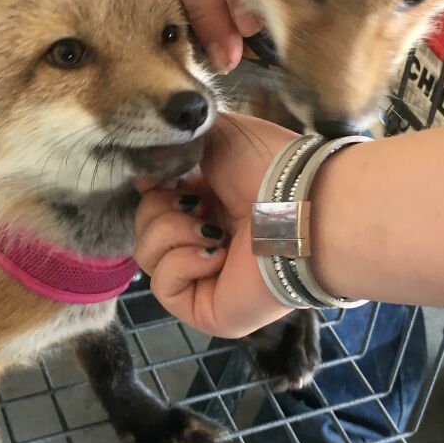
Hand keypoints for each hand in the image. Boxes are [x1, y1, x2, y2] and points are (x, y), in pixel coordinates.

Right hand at [134, 114, 297, 336]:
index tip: (158, 174)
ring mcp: (205, 275)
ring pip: (147, 254)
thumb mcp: (216, 134)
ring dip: (172, 233)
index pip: (155, 196)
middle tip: (198, 201)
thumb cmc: (269, 167)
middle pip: (145, 224)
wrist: (301, 209)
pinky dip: (182, 263)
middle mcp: (206, 236)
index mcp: (211, 198)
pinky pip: (162, 286)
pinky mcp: (205, 308)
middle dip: (161, 207)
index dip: (151, 184)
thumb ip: (174, 147)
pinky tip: (218, 254)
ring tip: (214, 230)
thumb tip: (142, 173)